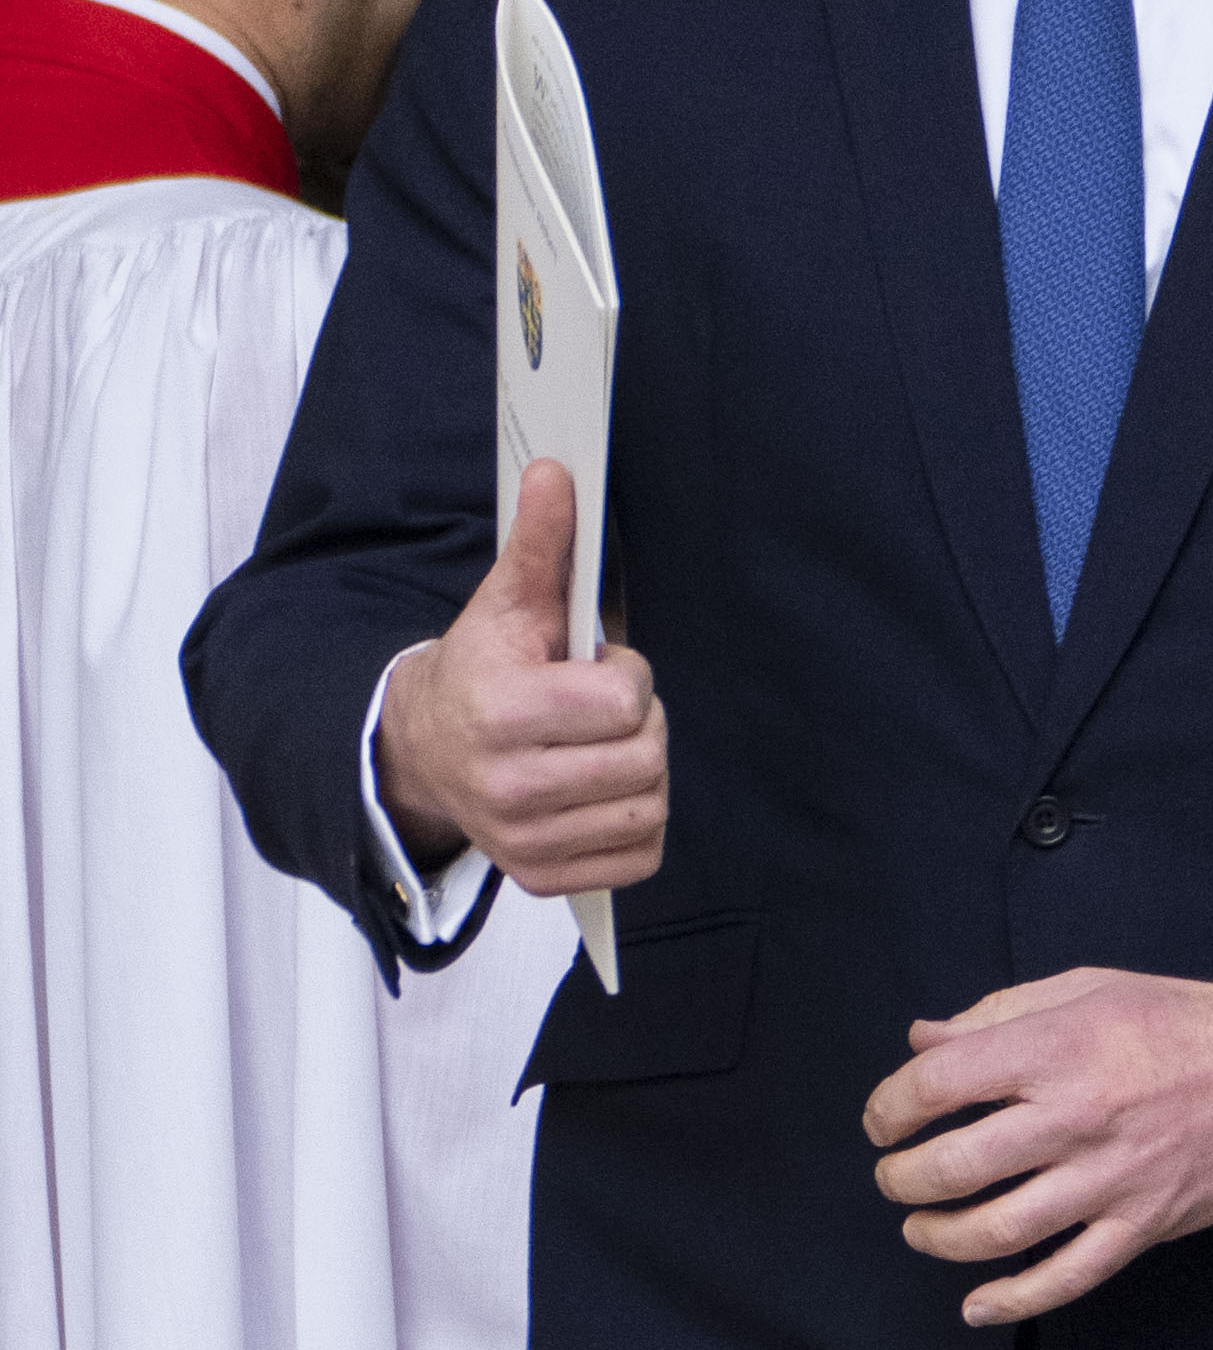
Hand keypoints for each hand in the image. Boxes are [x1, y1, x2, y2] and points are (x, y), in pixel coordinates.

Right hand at [375, 459, 665, 892]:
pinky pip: (640, 859)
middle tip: (607, 709)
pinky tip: (604, 791)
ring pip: (651, 809)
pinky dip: (637, 825)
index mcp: (502, 713)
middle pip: (646, 758)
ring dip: (644, 773)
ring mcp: (525, 841)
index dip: (628, 676)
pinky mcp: (542, 875)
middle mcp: (509, 787)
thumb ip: (539, 543)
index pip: (626, 701)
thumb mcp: (505, 604)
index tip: (598, 668)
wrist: (424, 749)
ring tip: (605, 746)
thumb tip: (557, 473)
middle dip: (642, 724)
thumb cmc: (481, 671)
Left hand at [863, 968, 1212, 1326]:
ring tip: (921, 1228)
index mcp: (1053, 1049)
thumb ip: (998, 1014)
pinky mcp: (1142, 1223)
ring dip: (940, 1236)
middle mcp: (1075, 1117)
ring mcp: (1109, 1178)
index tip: (885, 1121)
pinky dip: (1015, 1299)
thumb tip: (923, 1040)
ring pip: (998, 1230)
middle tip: (894, 1177)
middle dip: (902, 1179)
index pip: (937, 1084)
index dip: (890, 1106)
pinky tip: (978, 1305)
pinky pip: (1069, 1275)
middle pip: (955, 1166)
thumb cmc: (1181, 1021)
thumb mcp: (1087, 988)